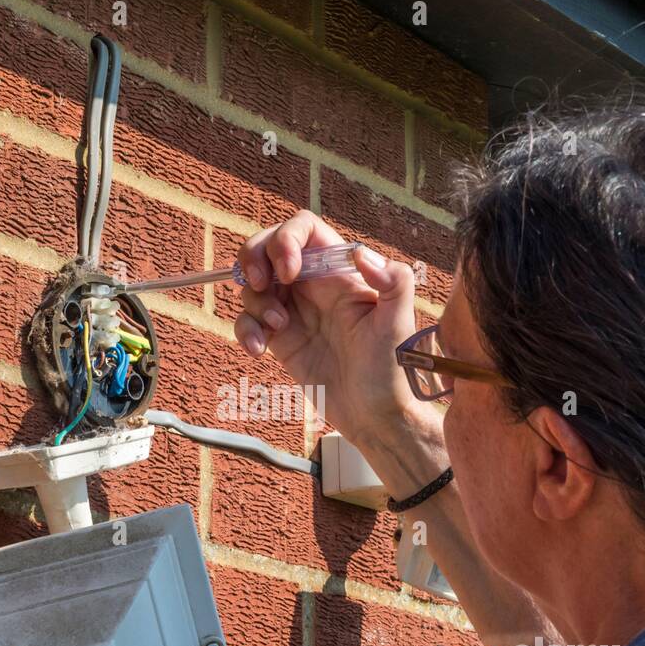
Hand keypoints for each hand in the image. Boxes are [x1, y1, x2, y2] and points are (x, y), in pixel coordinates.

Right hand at [234, 209, 426, 449]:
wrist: (375, 415)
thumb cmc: (393, 369)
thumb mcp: (399, 323)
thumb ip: (393, 280)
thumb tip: (361, 252)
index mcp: (340, 272)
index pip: (304, 230)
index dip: (287, 240)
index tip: (288, 272)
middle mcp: (314, 285)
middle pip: (268, 247)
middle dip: (254, 256)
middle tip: (259, 282)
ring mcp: (294, 311)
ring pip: (253, 284)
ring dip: (254, 300)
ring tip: (277, 327)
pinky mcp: (280, 339)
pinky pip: (248, 321)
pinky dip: (245, 330)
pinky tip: (260, 350)